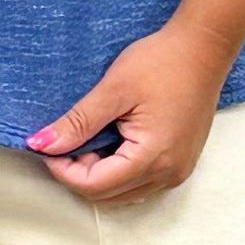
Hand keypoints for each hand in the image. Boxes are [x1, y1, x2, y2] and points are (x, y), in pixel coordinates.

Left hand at [25, 18, 231, 202]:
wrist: (203, 48)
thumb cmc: (162, 62)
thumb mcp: (113, 90)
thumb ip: (77, 123)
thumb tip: (41, 145)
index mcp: (152, 158)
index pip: (95, 186)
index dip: (63, 171)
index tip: (47, 147)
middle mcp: (169, 174)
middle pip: (108, 196)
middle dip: (79, 175)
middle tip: (66, 141)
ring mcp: (178, 171)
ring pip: (124, 193)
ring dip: (98, 175)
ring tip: (89, 139)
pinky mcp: (181, 163)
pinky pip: (141, 182)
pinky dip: (118, 171)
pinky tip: (110, 143)